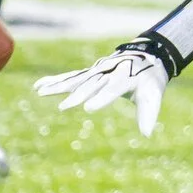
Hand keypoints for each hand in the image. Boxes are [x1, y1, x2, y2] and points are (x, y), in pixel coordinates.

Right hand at [34, 44, 168, 135]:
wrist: (148, 57)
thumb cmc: (151, 81)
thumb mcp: (153, 96)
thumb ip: (148, 114)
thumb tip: (147, 134)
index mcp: (125, 78)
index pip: (111, 89)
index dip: (100, 98)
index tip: (88, 108)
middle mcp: (108, 72)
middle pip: (90, 85)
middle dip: (77, 95)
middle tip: (63, 107)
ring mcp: (97, 71)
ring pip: (76, 79)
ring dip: (58, 86)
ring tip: (41, 92)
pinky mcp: (90, 72)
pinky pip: (71, 77)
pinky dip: (55, 81)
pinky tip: (38, 86)